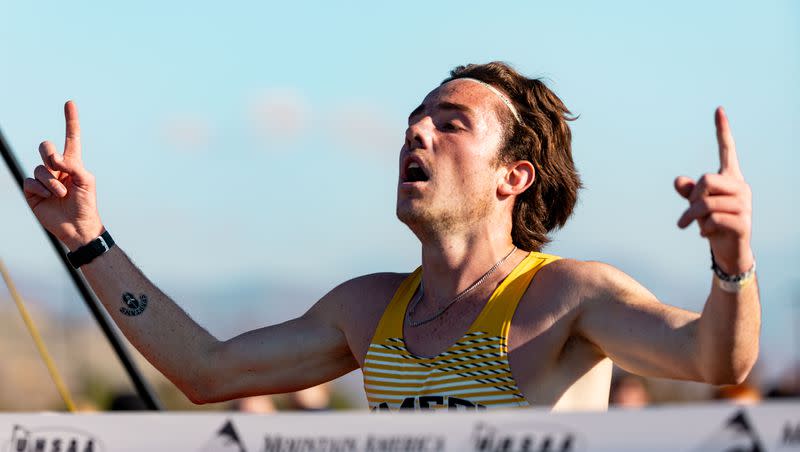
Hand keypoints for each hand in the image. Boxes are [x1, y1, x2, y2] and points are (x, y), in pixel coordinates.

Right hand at [23, 101, 102, 250]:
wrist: (77, 227)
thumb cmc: (86, 204)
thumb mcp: (86, 182)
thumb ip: (74, 166)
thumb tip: (55, 161)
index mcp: (73, 163)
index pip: (71, 138)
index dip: (70, 121)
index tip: (70, 103)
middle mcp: (56, 169)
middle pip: (46, 147)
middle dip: (49, 153)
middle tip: (59, 166)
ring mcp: (43, 179)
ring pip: (39, 168)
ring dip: (52, 182)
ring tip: (62, 194)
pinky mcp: (33, 191)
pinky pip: (31, 182)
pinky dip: (41, 189)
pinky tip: (49, 197)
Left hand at [674, 107, 752, 273]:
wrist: (730, 252)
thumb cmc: (713, 224)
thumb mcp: (697, 206)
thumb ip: (688, 192)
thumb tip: (678, 180)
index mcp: (730, 179)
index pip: (727, 150)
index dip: (722, 131)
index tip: (718, 109)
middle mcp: (741, 188)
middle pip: (705, 180)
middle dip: (691, 198)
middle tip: (688, 213)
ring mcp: (744, 205)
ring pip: (705, 203)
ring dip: (692, 217)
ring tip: (694, 226)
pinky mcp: (743, 223)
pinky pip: (711, 220)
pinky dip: (702, 229)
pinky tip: (707, 235)